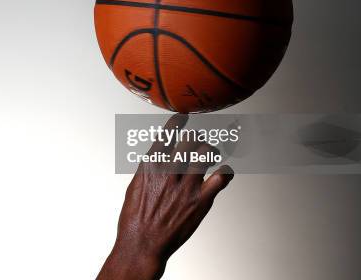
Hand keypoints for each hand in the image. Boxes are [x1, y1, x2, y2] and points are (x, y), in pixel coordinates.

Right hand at [97, 114, 233, 279]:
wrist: (142, 244)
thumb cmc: (135, 218)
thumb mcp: (134, 186)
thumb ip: (149, 169)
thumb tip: (159, 157)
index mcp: (150, 165)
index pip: (167, 134)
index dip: (178, 122)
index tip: (183, 117)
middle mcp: (168, 170)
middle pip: (191, 140)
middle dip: (198, 140)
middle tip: (201, 145)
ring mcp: (186, 185)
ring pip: (207, 152)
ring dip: (211, 151)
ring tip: (212, 157)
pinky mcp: (201, 200)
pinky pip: (222, 176)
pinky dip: (226, 171)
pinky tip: (223, 173)